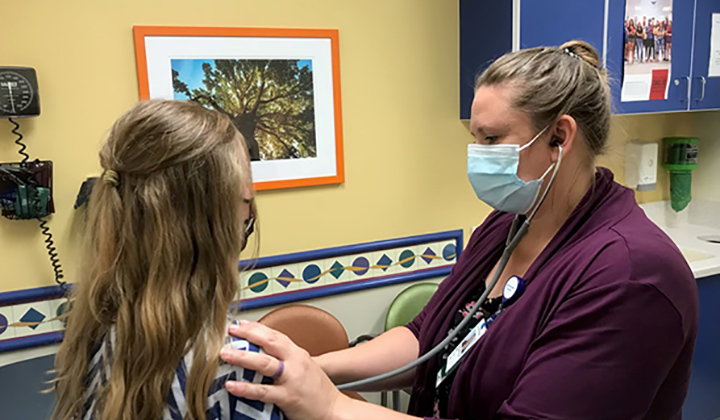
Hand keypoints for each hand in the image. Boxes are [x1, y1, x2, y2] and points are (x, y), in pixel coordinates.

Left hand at [221, 321, 349, 419]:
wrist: (334, 410)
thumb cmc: (319, 391)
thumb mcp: (305, 367)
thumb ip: (287, 359)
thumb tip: (264, 354)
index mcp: (298, 354)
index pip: (276, 335)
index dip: (257, 327)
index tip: (240, 323)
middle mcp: (295, 362)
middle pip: (270, 342)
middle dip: (248, 334)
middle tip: (230, 331)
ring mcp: (291, 379)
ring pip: (264, 364)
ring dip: (242, 357)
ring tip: (225, 354)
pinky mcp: (288, 397)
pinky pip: (263, 391)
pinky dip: (246, 388)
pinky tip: (232, 385)